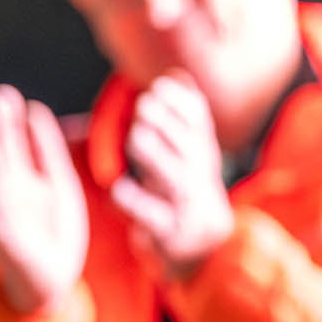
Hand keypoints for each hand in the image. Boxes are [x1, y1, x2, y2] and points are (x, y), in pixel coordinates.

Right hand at [0, 85, 88, 312]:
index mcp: (19, 174)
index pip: (9, 139)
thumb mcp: (57, 181)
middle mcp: (5, 190)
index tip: (4, 93)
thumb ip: (46, 148)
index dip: (6, 118)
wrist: (56, 277)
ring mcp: (0, 212)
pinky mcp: (2, 237)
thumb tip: (34, 107)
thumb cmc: (55, 228)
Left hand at [111, 72, 235, 281]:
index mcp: (201, 151)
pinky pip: (153, 216)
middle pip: (187, 144)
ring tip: (136, 137)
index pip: (199, 121)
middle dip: (166, 122)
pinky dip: (134, 202)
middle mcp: (197, 175)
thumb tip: (176, 75)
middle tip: (143, 105)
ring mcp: (185, 204)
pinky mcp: (169, 231)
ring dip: (155, 154)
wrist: (204, 246)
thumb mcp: (191, 153)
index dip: (181, 101)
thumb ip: (184, 116)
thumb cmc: (185, 190)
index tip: (159, 86)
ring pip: (173, 177)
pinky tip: (117, 189)